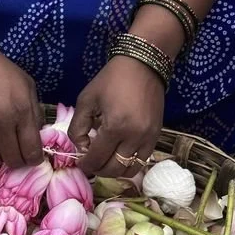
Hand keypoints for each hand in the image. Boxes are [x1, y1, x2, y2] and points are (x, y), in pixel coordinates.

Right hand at [0, 49, 42, 167]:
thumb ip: (34, 114)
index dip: (34, 159)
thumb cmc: (1, 72)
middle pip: (13, 160)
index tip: (33, 158)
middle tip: (16, 153)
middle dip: (17, 160)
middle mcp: (0, 121)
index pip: (31, 151)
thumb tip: (37, 140)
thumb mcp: (27, 86)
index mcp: (21, 110)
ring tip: (0, 145)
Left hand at [69, 57, 165, 176]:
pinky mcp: (156, 136)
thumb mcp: (86, 100)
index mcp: (114, 127)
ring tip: (106, 160)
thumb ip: (77, 127)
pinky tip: (119, 155)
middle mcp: (133, 137)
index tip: (80, 162)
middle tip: (91, 162)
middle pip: (113, 169)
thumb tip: (81, 148)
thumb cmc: (111, 79)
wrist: (144, 64)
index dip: (85, 165)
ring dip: (114, 170)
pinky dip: (129, 164)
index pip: (97, 159)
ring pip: (129, 170)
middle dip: (98, 169)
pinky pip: (142, 161)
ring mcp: (148, 138)